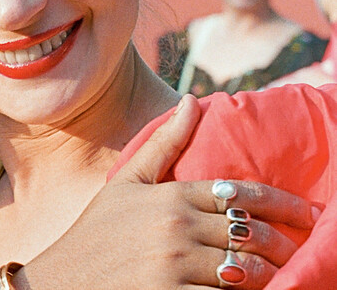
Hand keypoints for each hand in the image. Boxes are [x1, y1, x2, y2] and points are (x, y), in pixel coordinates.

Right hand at [17, 95, 318, 289]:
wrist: (61, 281)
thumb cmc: (95, 231)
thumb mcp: (126, 182)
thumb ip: (164, 143)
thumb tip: (193, 98)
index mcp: (170, 195)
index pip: (242, 194)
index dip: (284, 205)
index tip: (307, 214)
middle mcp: (176, 227)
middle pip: (252, 234)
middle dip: (284, 245)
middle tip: (300, 251)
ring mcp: (175, 265)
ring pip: (247, 270)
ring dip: (271, 275)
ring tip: (283, 276)